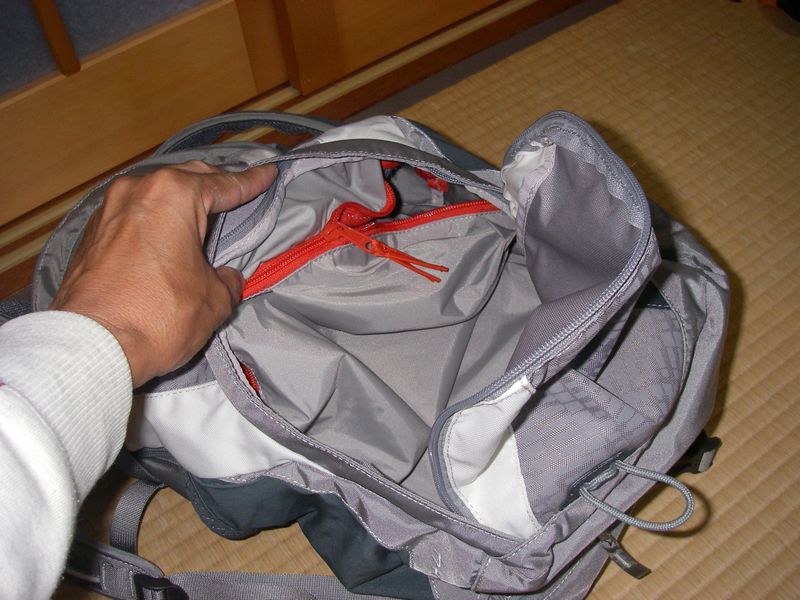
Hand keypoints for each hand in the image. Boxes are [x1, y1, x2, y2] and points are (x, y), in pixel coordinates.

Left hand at [50, 161, 276, 386]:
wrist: (92, 345)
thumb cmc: (160, 315)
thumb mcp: (214, 300)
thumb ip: (227, 280)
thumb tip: (226, 276)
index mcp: (174, 195)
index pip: (224, 185)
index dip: (251, 182)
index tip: (268, 172)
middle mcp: (137, 191)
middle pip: (185, 179)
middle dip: (213, 184)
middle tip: (236, 190)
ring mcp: (107, 210)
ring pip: (154, 195)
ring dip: (179, 203)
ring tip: (199, 213)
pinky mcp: (89, 234)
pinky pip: (131, 216)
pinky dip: (153, 221)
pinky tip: (163, 237)